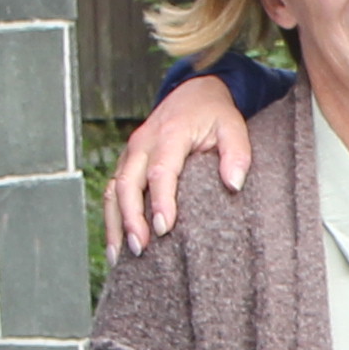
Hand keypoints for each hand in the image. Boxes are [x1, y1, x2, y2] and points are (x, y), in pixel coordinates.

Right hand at [104, 71, 255, 255]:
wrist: (193, 92)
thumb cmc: (214, 114)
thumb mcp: (233, 126)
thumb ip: (237, 153)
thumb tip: (235, 184)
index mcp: (170, 134)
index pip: (161, 171)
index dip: (161, 201)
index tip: (165, 228)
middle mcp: (143, 143)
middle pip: (128, 183)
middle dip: (131, 218)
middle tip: (141, 248)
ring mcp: (131, 153)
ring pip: (113, 190)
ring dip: (115, 223)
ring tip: (119, 256)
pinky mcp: (126, 163)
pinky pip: (111, 192)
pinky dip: (111, 218)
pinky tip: (115, 246)